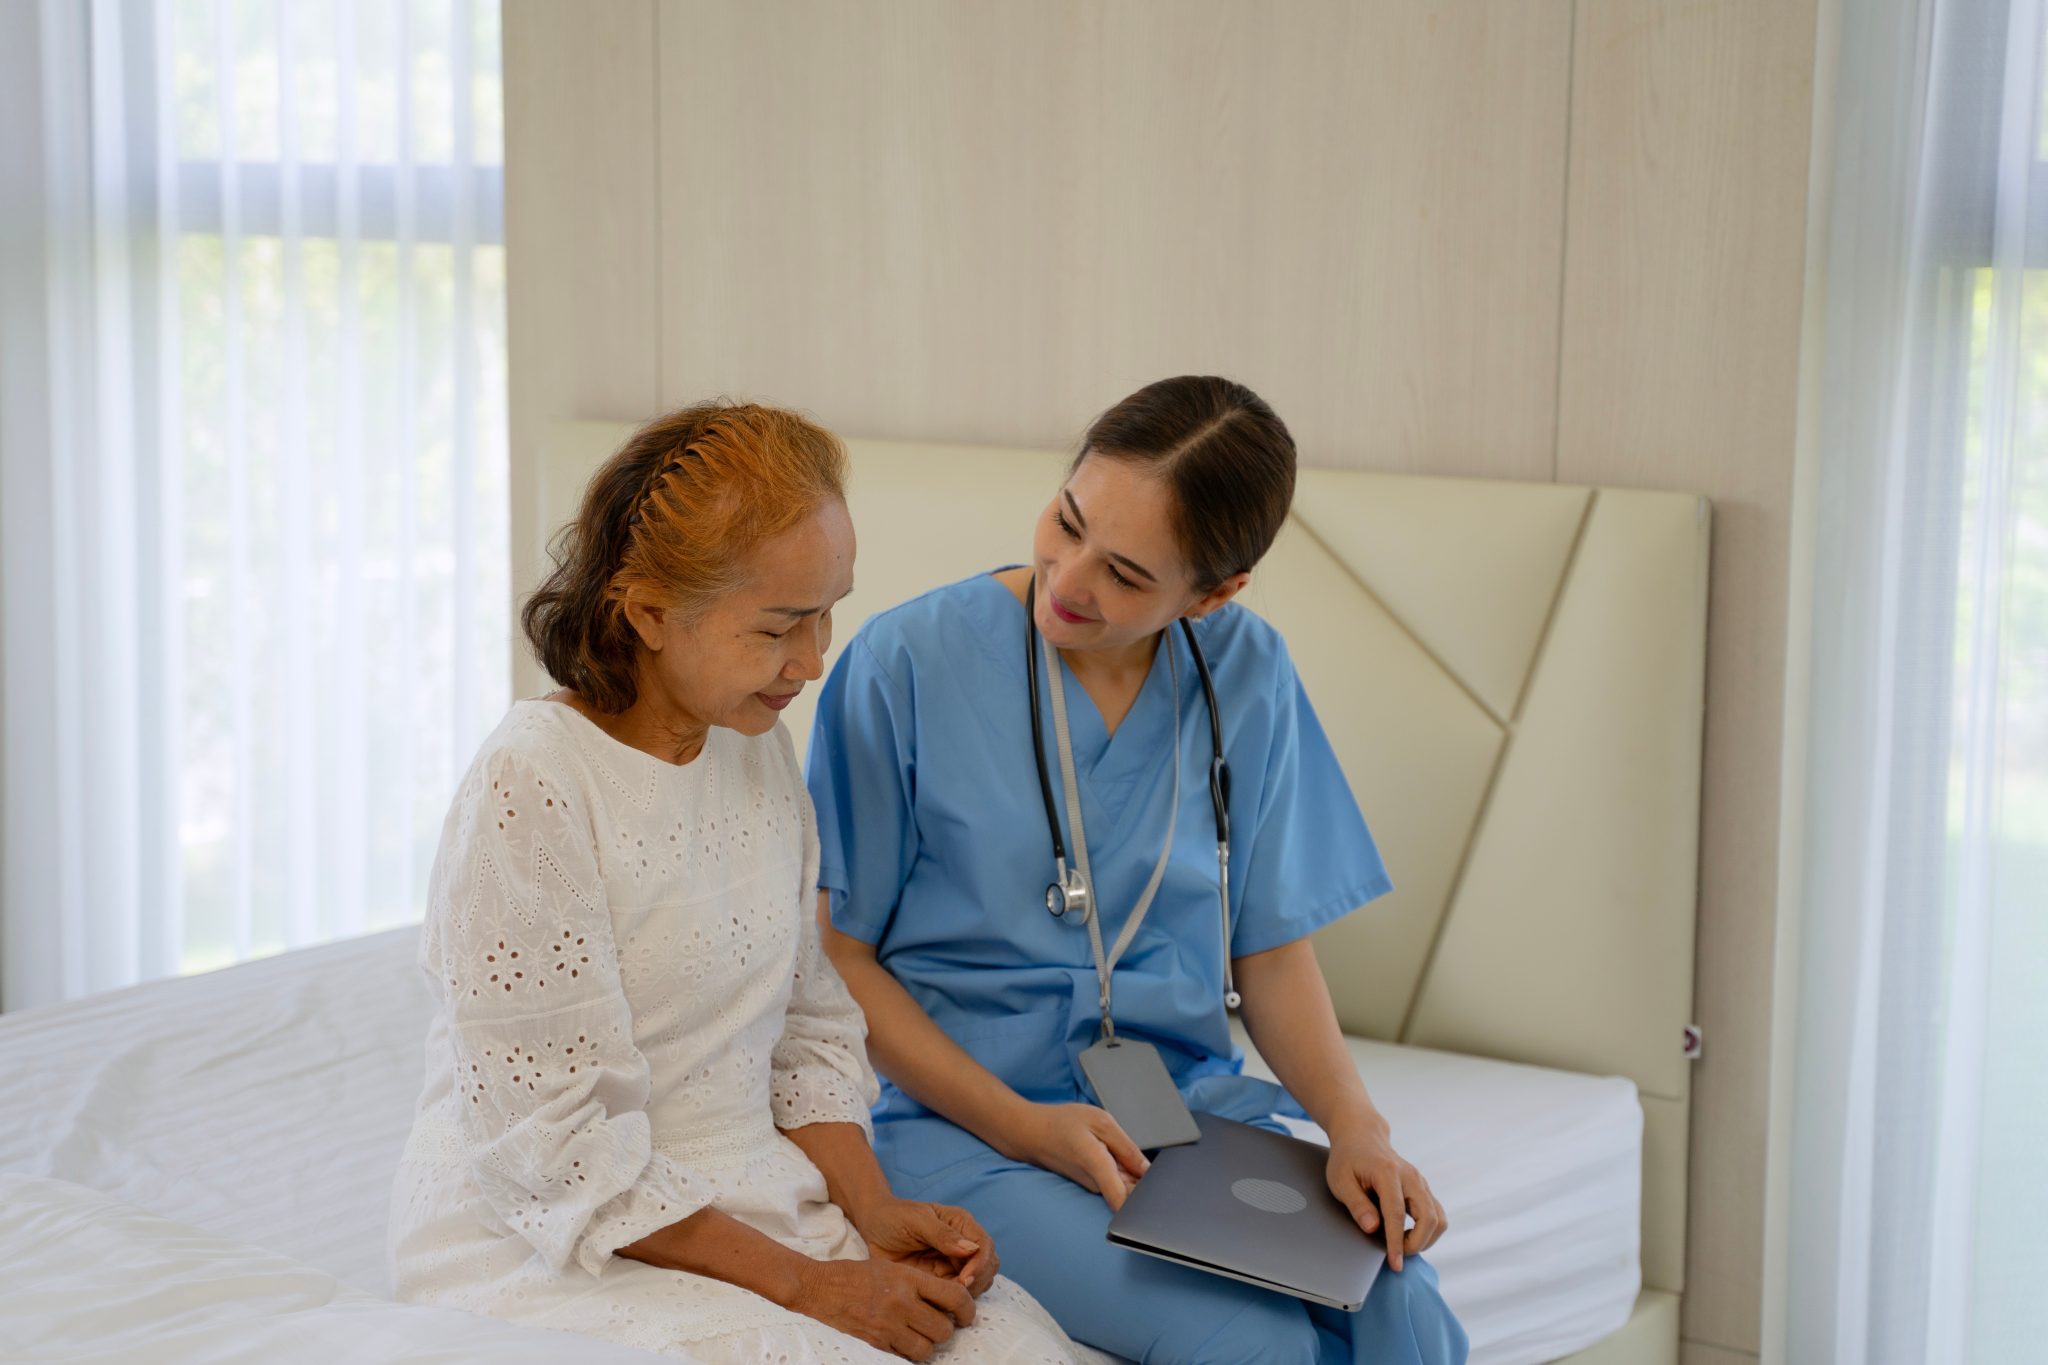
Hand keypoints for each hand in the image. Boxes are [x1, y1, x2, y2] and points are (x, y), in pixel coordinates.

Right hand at [788, 1257, 975, 1361]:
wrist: (821, 1287)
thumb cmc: (858, 1274)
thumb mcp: (893, 1268)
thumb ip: (921, 1283)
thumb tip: (950, 1301)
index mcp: (908, 1278)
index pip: (954, 1296)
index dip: (968, 1309)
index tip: (967, 1314)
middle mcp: (901, 1303)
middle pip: (944, 1329)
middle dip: (946, 1329)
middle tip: (940, 1323)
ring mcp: (887, 1326)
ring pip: (927, 1349)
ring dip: (929, 1344)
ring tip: (922, 1334)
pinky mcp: (876, 1343)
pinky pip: (906, 1356)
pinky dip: (910, 1351)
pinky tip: (904, 1339)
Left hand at [854, 1196, 998, 1295]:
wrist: (873, 1228)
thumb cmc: (893, 1217)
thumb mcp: (915, 1221)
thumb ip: (942, 1234)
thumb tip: (970, 1249)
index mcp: (961, 1224)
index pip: (985, 1246)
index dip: (979, 1265)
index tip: (963, 1280)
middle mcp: (963, 1244)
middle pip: (988, 1267)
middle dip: (976, 1282)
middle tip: (954, 1293)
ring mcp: (954, 1263)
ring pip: (978, 1283)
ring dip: (968, 1293)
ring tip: (944, 1297)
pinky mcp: (943, 1279)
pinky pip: (958, 1294)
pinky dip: (953, 1300)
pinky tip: (936, 1301)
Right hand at [1003, 1102, 1149, 1209]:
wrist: (1032, 1134)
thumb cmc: (1062, 1124)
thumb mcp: (1099, 1121)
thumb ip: (1126, 1146)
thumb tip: (1148, 1169)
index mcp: (1099, 1165)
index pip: (1123, 1202)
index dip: (1145, 1205)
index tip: (1161, 1198)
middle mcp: (1097, 1183)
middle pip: (1132, 1196)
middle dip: (1149, 1187)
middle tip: (1160, 1171)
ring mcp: (1094, 1187)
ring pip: (1126, 1189)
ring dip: (1137, 1178)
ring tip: (1139, 1159)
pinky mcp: (1093, 1184)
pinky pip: (1116, 1184)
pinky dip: (1126, 1175)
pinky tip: (1125, 1160)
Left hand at [1323, 1121, 1446, 1271]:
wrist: (1362, 1136)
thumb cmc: (1348, 1159)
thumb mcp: (1341, 1181)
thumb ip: (1357, 1204)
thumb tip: (1372, 1228)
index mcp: (1388, 1173)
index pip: (1396, 1214)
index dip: (1396, 1242)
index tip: (1394, 1263)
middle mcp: (1411, 1177)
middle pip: (1429, 1217)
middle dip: (1417, 1243)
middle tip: (1396, 1255)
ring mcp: (1420, 1182)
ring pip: (1439, 1218)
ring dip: (1426, 1239)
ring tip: (1402, 1245)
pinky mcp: (1423, 1189)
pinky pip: (1437, 1214)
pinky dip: (1428, 1231)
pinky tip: (1409, 1236)